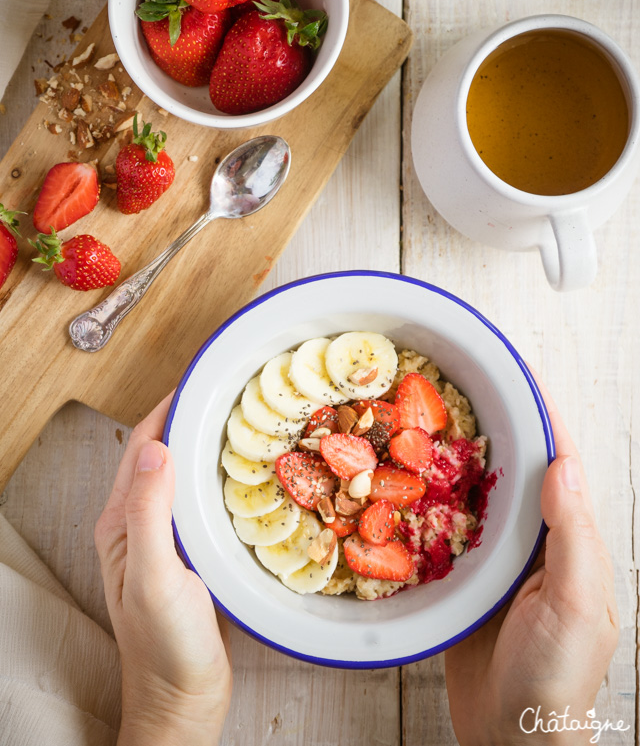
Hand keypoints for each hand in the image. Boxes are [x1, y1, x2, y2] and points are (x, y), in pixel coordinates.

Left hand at [95, 394, 231, 745]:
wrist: (184, 701)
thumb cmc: (165, 648)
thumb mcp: (156, 576)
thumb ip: (150, 512)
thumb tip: (156, 448)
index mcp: (122, 522)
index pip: (141, 445)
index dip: (167, 408)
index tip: (200, 379)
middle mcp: (140, 525)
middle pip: (163, 454)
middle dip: (191, 419)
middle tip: (234, 396)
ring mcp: (166, 540)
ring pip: (185, 477)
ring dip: (208, 447)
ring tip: (247, 425)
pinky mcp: (191, 556)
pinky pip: (204, 503)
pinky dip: (223, 479)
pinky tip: (251, 477)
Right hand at [445, 377, 617, 745]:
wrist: (512, 738)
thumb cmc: (555, 677)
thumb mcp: (576, 607)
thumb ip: (573, 535)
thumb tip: (562, 462)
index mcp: (567, 533)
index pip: (557, 454)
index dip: (538, 407)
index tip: (510, 364)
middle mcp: (532, 533)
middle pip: (508, 460)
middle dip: (485, 416)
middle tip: (447, 378)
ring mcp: (492, 552)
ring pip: (469, 486)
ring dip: (446, 450)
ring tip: (414, 414)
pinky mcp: (457, 572)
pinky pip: (438, 524)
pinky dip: (419, 496)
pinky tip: (393, 478)